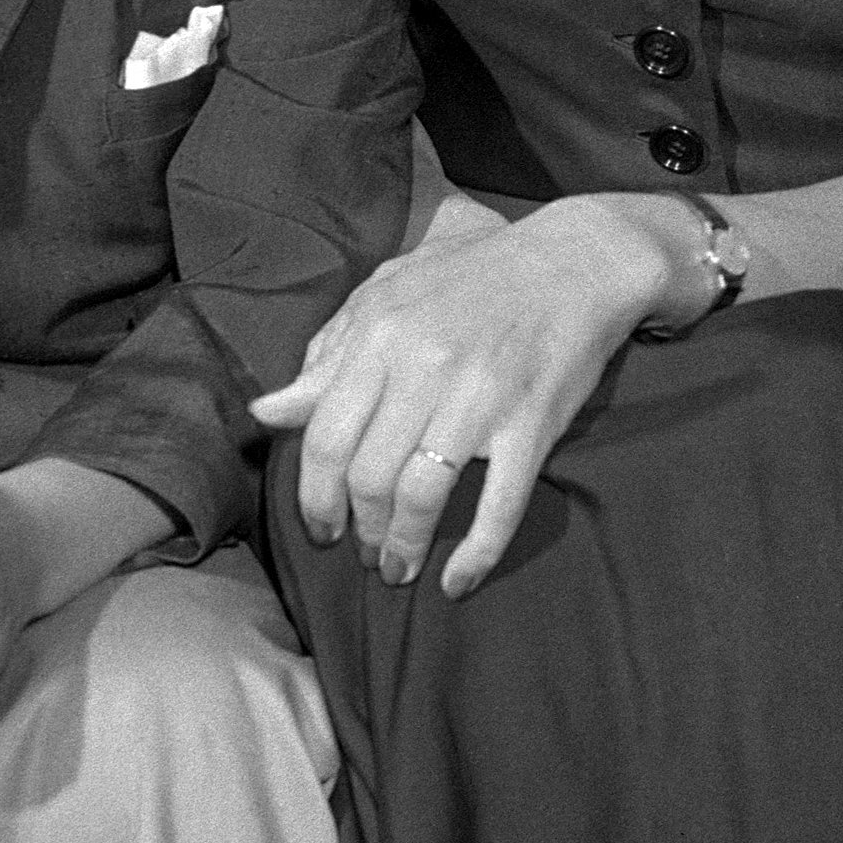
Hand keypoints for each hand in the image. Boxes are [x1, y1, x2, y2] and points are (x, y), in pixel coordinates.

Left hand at [254, 197, 688, 593]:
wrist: (576, 260)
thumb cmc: (473, 275)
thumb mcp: (387, 295)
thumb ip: (328, 355)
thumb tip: (267, 411)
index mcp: (381, 334)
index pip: (325, 435)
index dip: (314, 495)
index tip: (321, 526)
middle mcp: (425, 366)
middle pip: (367, 475)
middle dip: (358, 530)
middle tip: (362, 551)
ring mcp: (481, 398)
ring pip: (420, 496)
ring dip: (402, 546)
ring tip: (398, 566)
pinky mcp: (531, 424)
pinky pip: (499, 504)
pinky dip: (476, 554)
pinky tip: (457, 582)